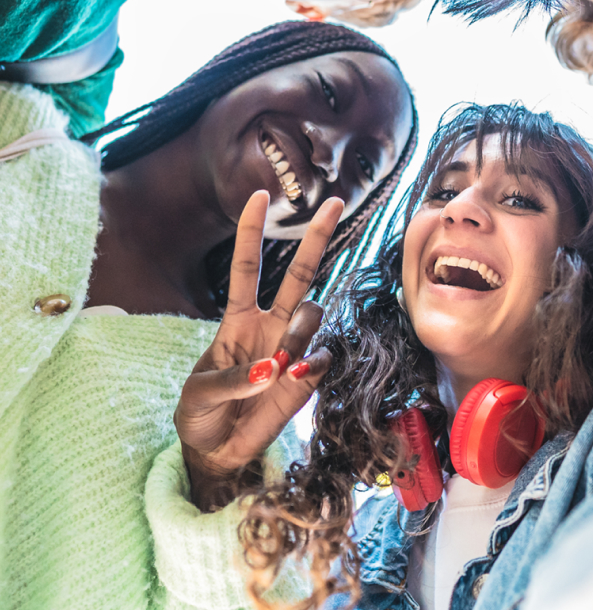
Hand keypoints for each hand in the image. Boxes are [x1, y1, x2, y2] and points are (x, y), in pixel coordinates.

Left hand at [175, 190, 341, 510]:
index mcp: (238, 319)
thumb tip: (274, 369)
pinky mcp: (308, 377)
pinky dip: (311, 364)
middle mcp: (271, 325)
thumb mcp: (200, 394)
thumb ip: (235, 379)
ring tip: (280, 364)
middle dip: (316, 236)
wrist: (217, 454)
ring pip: (313, 313)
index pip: (247, 266)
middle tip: (336, 202)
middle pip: (299, 273)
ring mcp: (292, 348)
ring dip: (299, 330)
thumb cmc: (200, 414)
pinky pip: (322, 356)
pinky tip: (296, 376)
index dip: (252, 231)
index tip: (260, 196)